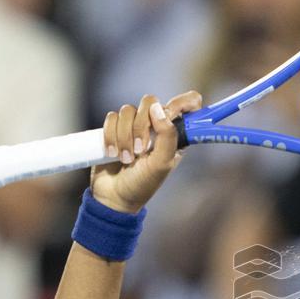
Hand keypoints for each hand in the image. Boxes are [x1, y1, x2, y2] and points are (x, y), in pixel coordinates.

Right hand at [90, 91, 202, 213]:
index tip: (171, 112)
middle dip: (142, 127)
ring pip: (128, 110)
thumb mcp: (161, 164)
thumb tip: (159, 109)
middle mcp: (156, 126)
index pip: (189, 104)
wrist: (114, 196)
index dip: (182, 102)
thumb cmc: (143, 184)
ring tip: (126, 159)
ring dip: (124, 136)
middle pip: (150, 102)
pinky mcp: (115, 128)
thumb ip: (167, 136)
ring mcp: (134, 126)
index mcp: (176, 134)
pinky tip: (111, 154)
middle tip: (141, 150)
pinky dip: (110, 135)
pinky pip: (111, 117)